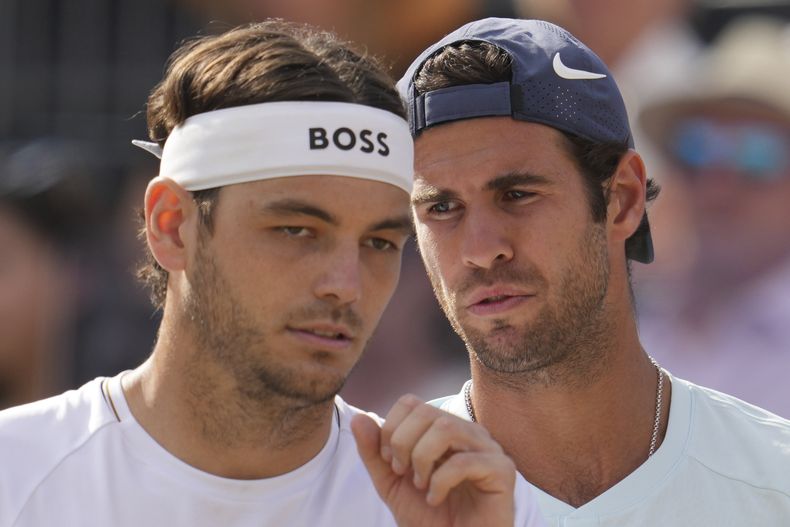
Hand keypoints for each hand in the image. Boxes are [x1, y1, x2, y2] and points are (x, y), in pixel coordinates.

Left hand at [351, 394, 515, 526]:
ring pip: (447, 427)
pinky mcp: (502, 472)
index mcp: (445, 431)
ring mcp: (488, 449)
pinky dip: (440, 481)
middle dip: (403, 442)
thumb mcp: (392, 484)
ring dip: (422, 457)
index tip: (388, 461)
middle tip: (401, 472)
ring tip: (420, 485)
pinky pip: (466, 461)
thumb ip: (375, 453)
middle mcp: (468, 433)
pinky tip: (435, 499)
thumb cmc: (429, 518)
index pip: (413, 403)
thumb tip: (358, 418)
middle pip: (427, 411)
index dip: (392, 427)